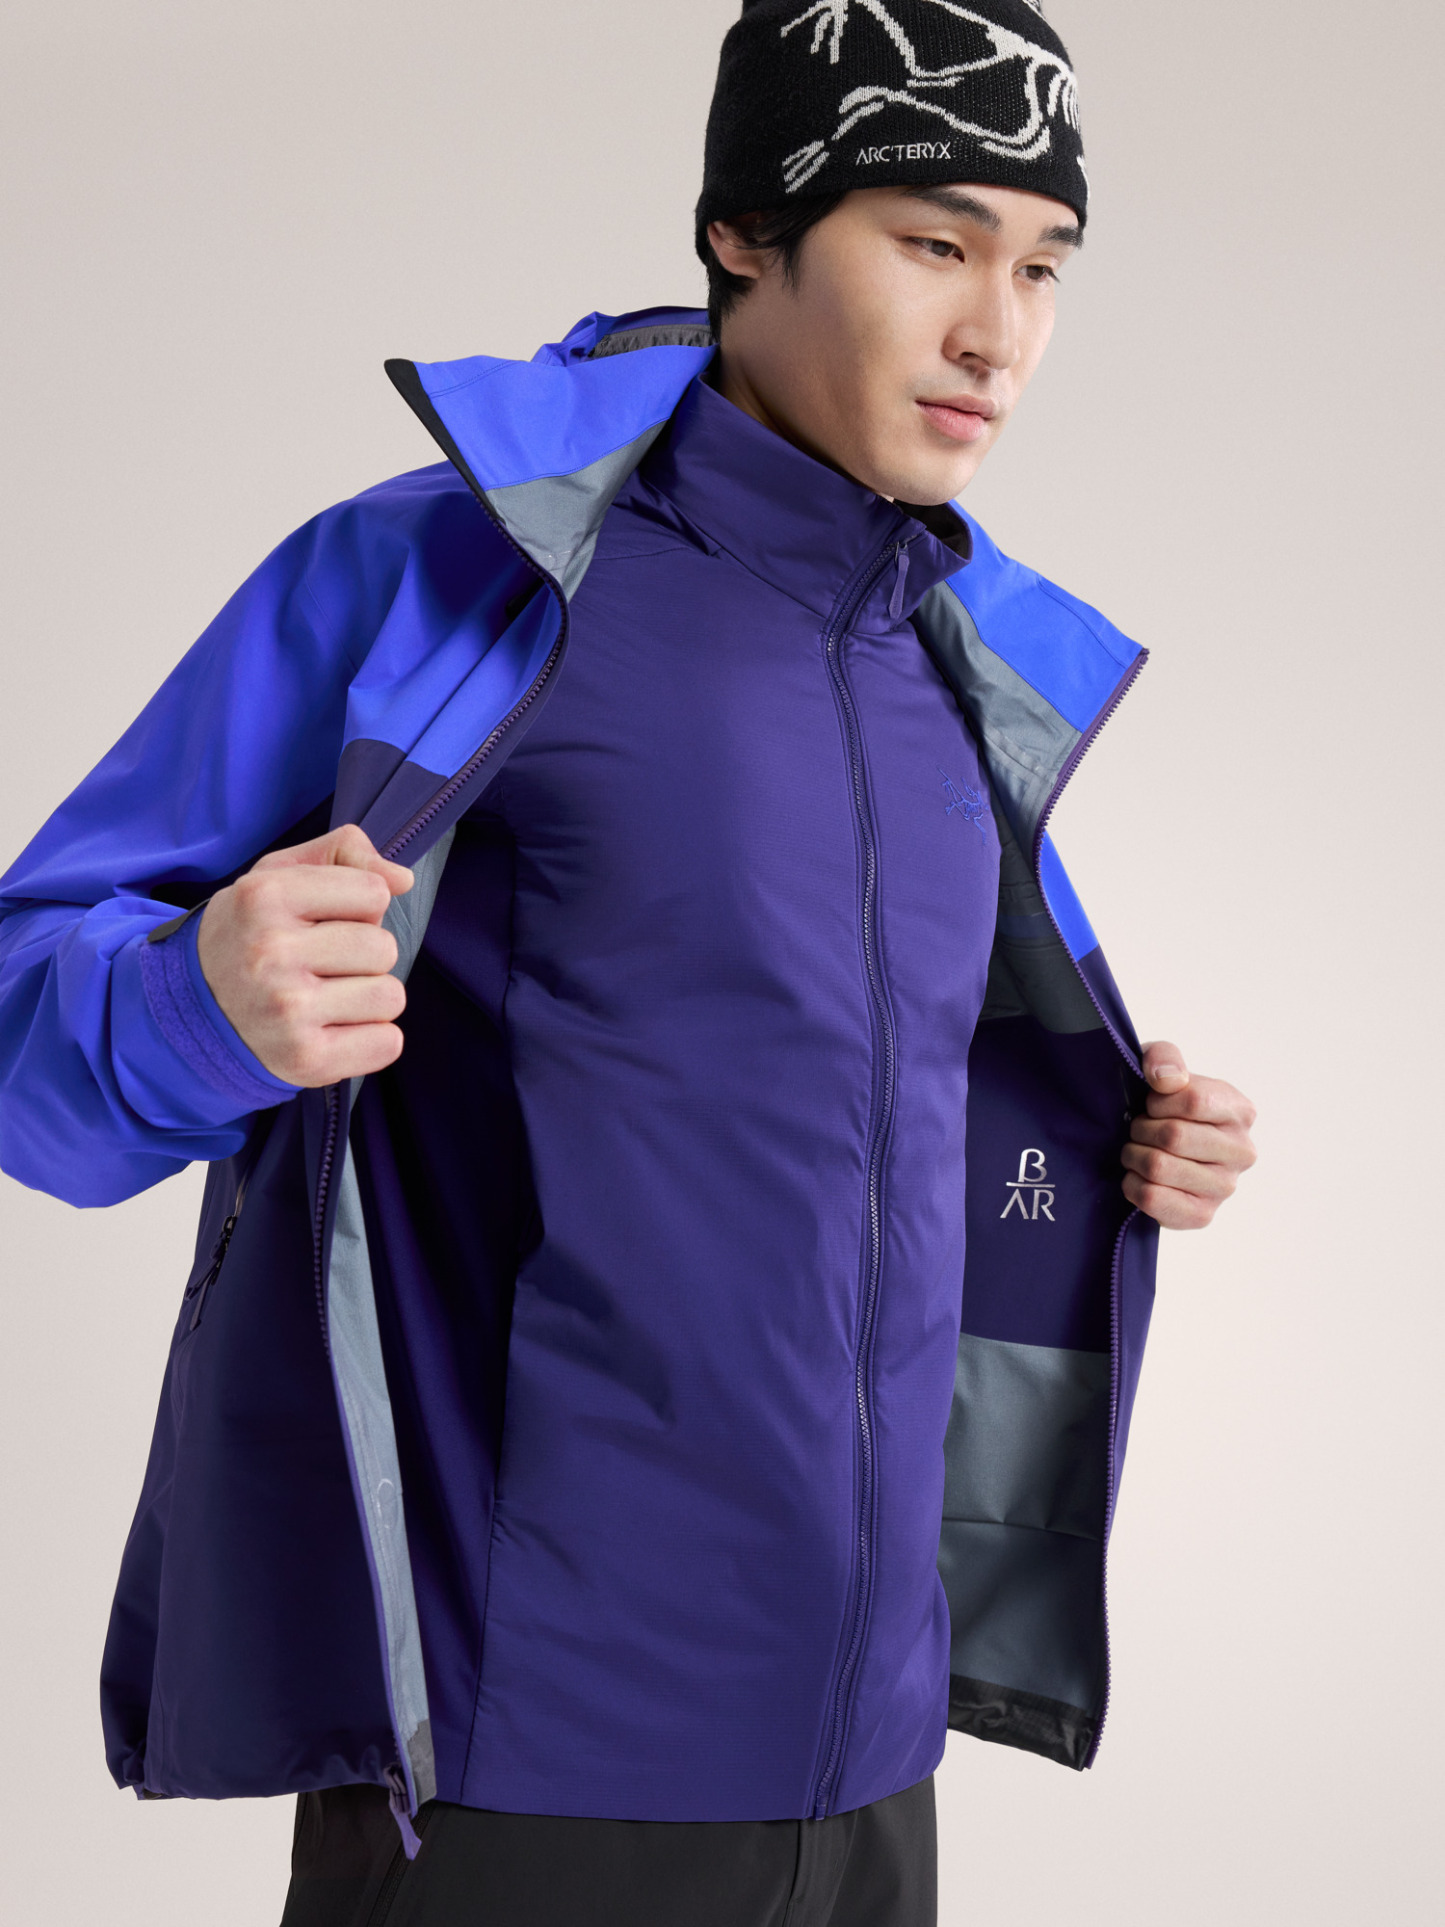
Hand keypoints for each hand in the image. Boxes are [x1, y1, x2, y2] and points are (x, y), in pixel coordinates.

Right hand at [196, 824, 413, 1086]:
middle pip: (384, 948)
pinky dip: (371, 1038)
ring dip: (369, 998)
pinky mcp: (305, 1059)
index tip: (324, 921)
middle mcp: (272, 952)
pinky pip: (388, 1043)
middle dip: (365, 955)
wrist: (191, 1010)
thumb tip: (403, 880)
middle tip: (323, 965)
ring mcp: (288, 1011)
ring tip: (328, 997)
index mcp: (265, 896)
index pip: (374, 893)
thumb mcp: (278, 875)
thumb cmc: (250, 935)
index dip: (359, 907)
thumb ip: (344, 853)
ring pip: (391, 996)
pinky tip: (334, 1029)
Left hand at [1121, 1041, 1256, 1229]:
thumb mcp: (1162, 1066)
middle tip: (1138, 1128)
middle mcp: (1243, 1151)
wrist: (1153, 1143)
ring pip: (1159, 1167)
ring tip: (1136, 1149)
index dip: (1158, 1101)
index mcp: (1241, 1111)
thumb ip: (1164, 1057)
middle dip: (1142, 1128)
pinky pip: (1153, 1198)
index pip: (1194, 1100)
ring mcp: (1225, 1187)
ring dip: (1133, 1155)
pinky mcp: (1203, 1215)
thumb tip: (1166, 1080)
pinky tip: (1137, 1175)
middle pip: (1174, 1136)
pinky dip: (1132, 1184)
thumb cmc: (1162, 1103)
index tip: (1151, 1103)